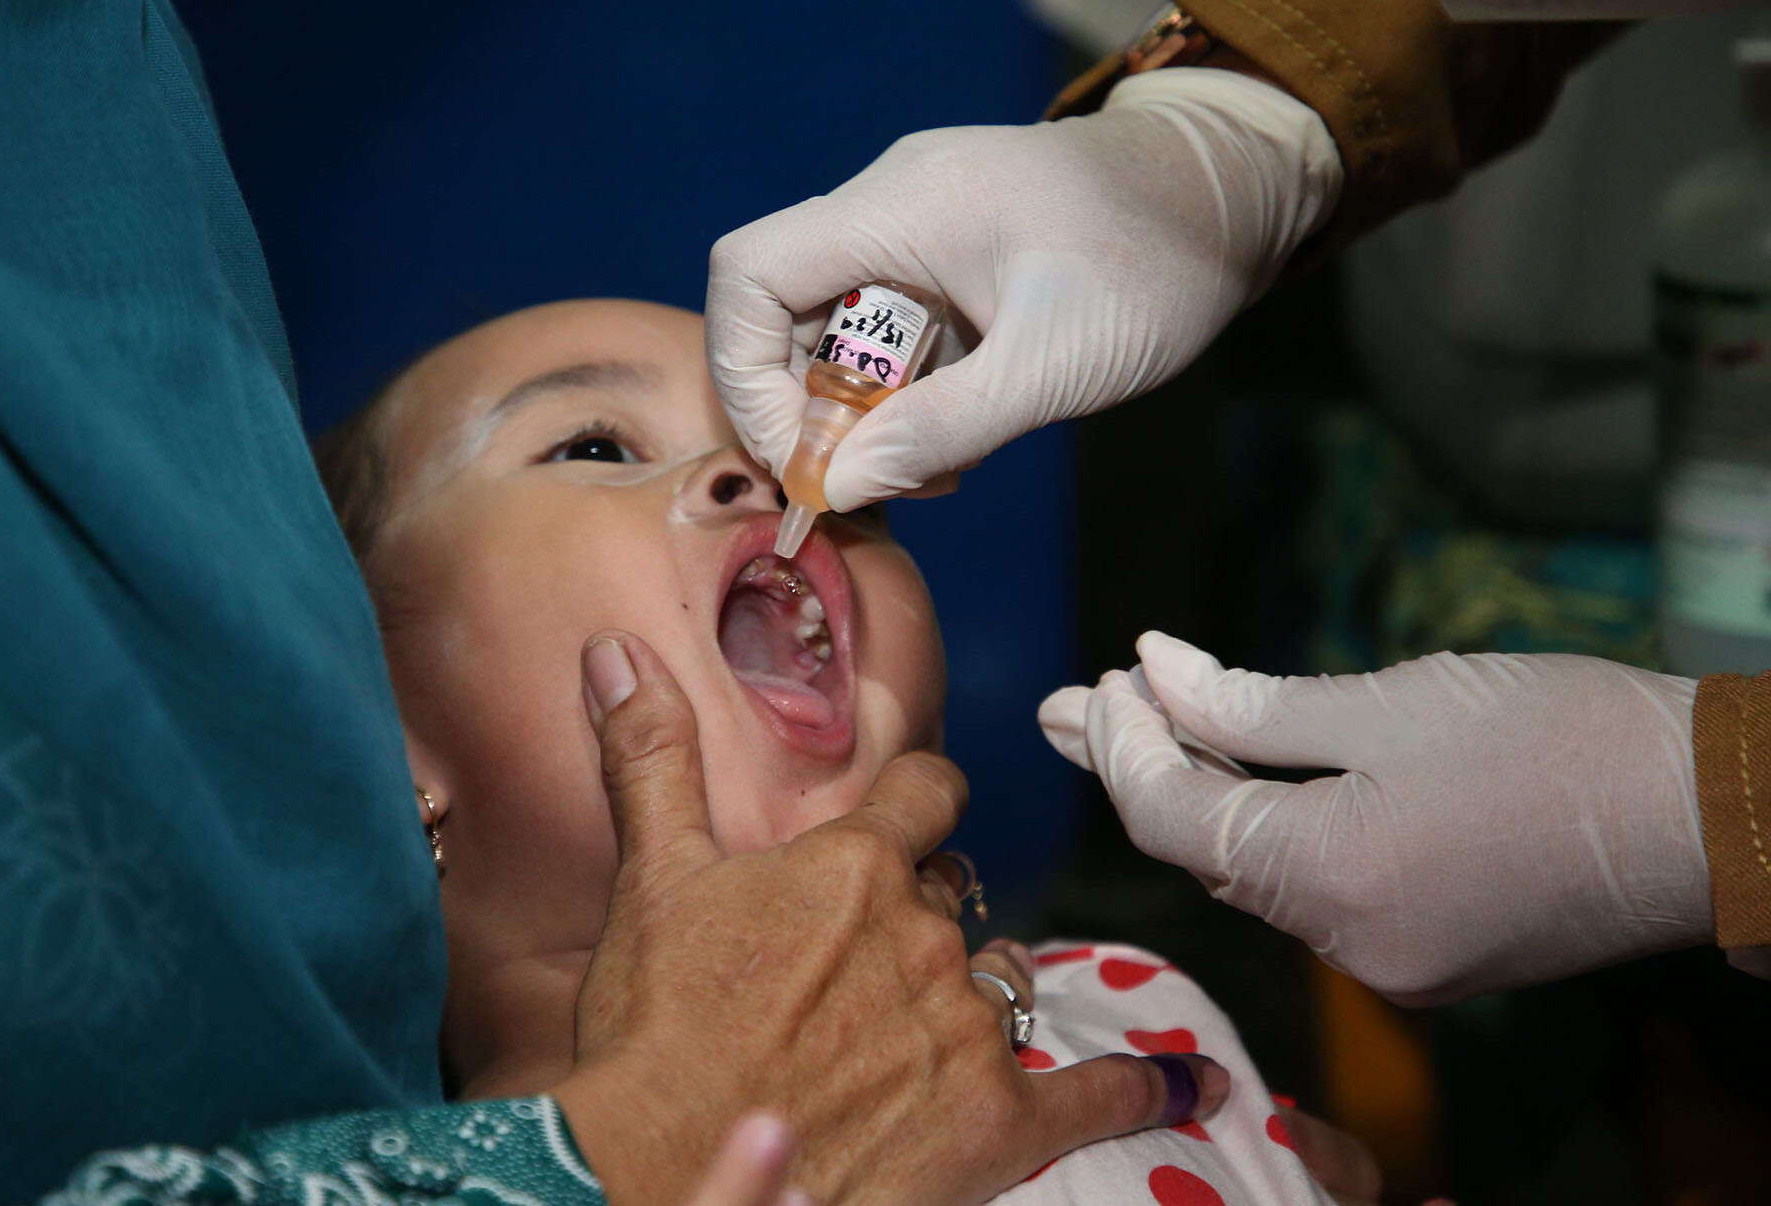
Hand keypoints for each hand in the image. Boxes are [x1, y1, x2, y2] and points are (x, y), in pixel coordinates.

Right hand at [556, 632, 1229, 1202]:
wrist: (667, 1162)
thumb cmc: (657, 1024)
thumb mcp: (649, 879)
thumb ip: (649, 758)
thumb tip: (615, 650)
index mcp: (855, 866)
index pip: (926, 794)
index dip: (919, 800)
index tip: (913, 810)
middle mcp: (924, 933)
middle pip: (954, 895)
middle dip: (919, 912)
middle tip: (862, 958)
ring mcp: (966, 1026)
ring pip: (1004, 975)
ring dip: (977, 985)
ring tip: (933, 1018)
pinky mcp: (996, 1120)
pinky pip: (1092, 1094)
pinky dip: (1146, 1089)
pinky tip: (1190, 1087)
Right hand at [704, 68, 1339, 511]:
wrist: (1231, 193)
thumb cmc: (1157, 264)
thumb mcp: (1056, 364)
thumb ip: (944, 427)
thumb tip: (840, 486)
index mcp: (900, 205)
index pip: (749, 272)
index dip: (744, 372)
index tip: (803, 453)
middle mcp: (888, 201)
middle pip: (777, 308)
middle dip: (805, 406)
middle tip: (872, 479)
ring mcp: (913, 221)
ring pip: (829, 325)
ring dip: (858, 408)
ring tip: (931, 466)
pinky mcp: (942, 248)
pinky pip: (881, 324)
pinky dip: (898, 389)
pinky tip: (955, 432)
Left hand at [1040, 634, 1712, 1004]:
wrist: (1716, 814)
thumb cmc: (1562, 737)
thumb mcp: (1389, 702)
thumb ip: (1249, 704)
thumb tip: (1150, 671)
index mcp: (1331, 883)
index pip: (1173, 820)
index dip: (1125, 745)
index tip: (1102, 676)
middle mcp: (1349, 947)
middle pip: (1206, 852)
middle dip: (1142, 767)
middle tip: (1078, 702)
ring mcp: (1392, 962)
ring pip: (1259, 872)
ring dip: (1199, 794)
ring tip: (1134, 720)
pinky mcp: (1429, 953)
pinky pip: (1317, 888)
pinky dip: (1269, 826)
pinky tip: (1236, 771)